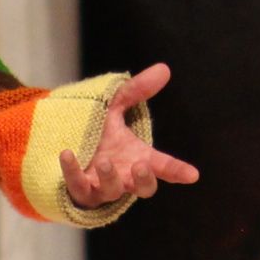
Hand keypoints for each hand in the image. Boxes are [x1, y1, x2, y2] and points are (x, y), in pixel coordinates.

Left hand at [58, 64, 199, 209]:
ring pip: (112, 191)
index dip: (178, 171)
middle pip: (144, 187)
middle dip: (144, 179)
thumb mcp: (115, 107)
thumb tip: (164, 68)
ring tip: (104, 161)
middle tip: (140, 166)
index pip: (164, 166)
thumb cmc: (98, 132)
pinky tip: (67, 154)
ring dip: (110, 177)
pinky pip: (77, 186)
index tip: (193, 175)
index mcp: (139, 157)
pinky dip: (72, 171)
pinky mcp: (80, 190)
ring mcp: (103, 186)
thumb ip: (136, 91)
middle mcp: (125, 175)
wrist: (66, 144)